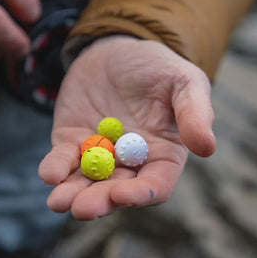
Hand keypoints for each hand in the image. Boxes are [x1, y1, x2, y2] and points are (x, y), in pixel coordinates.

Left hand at [39, 36, 215, 219]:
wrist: (118, 49)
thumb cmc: (159, 68)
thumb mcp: (185, 82)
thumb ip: (195, 112)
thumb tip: (207, 148)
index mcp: (162, 155)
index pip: (155, 184)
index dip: (140, 194)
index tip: (123, 196)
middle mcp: (129, 163)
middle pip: (116, 190)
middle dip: (99, 201)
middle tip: (83, 208)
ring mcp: (98, 155)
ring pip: (86, 183)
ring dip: (72, 194)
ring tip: (59, 202)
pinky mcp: (71, 142)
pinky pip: (62, 159)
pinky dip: (55, 168)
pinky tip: (49, 174)